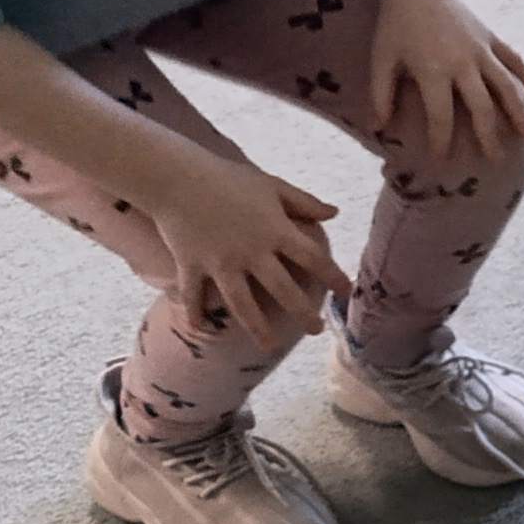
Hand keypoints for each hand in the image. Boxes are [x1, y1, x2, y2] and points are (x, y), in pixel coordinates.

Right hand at [149, 153, 345, 333]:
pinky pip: (194, 295)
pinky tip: (200, 329)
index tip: (347, 292)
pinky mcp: (192, 265)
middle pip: (283, 289)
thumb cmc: (227, 177)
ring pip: (243, 304)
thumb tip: (335, 213)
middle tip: (316, 330)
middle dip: (302, 312)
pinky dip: (195, 312)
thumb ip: (304, 202)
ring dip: (256, 328)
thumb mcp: (271, 185)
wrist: (176, 176)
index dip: (334, 275)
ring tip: (270, 347)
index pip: (313, 257)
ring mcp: (221, 262)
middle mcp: (251, 251)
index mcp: (275, 230)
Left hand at [366, 0, 523, 164]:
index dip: (442, 140)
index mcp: (434, 71)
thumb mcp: (382, 59)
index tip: (443, 159)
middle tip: (495, 159)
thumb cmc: (397, 24)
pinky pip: (513, 60)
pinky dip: (523, 77)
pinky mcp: (491, 38)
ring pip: (507, 86)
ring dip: (518, 111)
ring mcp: (482, 50)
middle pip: (482, 107)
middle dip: (489, 136)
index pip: (441, 116)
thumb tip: (380, 127)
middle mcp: (463, 64)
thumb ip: (381, 94)